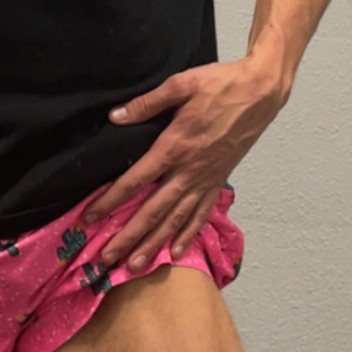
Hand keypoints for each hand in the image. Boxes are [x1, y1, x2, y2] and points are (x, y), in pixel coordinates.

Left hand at [86, 55, 287, 274]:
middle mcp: (190, 170)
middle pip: (154, 211)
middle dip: (128, 237)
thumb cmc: (222, 85)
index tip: (90, 217)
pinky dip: (189, 235)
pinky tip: (177, 252)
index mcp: (176, 145)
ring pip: (176, 220)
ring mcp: (206, 179)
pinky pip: (202, 214)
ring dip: (154, 244)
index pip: (137, 180)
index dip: (111, 200)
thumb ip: (147, 103)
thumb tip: (115, 117)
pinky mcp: (219, 180)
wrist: (260, 93)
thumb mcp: (181, 84)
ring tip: (135, 267)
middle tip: (107, 258)